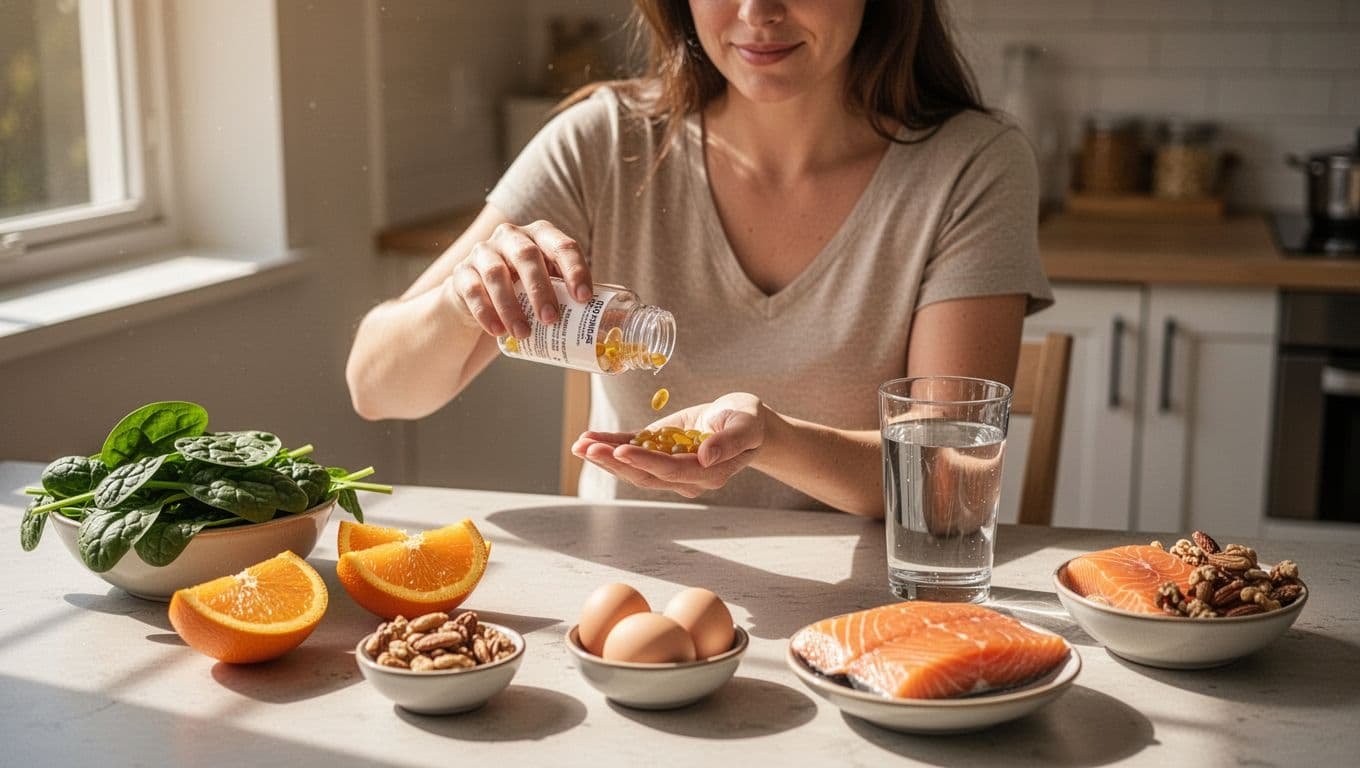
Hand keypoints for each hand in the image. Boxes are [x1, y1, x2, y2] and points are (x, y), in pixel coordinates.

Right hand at [449, 220, 591, 338]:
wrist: (478, 299)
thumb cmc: (524, 291)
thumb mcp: (549, 286)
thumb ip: (571, 294)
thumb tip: (612, 321)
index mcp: (540, 236)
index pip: (562, 246)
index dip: (575, 270)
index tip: (584, 299)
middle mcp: (511, 237)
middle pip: (527, 255)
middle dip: (541, 288)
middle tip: (551, 319)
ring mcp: (483, 252)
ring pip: (495, 273)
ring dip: (511, 306)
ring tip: (524, 333)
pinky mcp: (461, 274)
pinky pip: (472, 290)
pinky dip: (486, 312)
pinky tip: (497, 331)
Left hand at [571, 393, 765, 498]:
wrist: (743, 421)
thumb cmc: (748, 420)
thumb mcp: (746, 424)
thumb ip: (729, 441)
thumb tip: (705, 456)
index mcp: (709, 472)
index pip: (672, 470)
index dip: (645, 462)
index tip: (622, 451)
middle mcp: (686, 476)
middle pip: (645, 475)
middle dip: (614, 462)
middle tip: (587, 448)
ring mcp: (670, 466)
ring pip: (633, 468)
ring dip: (605, 458)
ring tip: (579, 445)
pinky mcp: (659, 451)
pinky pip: (632, 451)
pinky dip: (610, 446)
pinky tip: (589, 440)